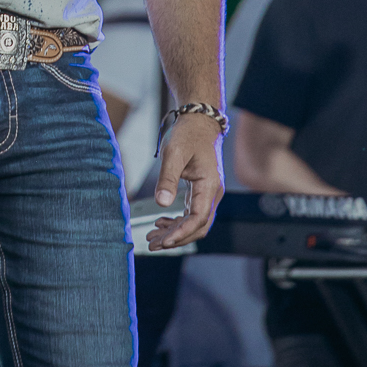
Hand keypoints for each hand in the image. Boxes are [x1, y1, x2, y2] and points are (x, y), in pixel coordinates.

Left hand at [145, 112, 224, 250]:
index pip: (199, 218)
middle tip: (153, 244)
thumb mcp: (174, 154)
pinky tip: (161, 222)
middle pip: (198, 226)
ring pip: (194, 221)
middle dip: (177, 238)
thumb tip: (162, 204)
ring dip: (175, 231)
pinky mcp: (201, 190)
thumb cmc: (188, 134)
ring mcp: (208, 192)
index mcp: (209, 185)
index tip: (164, 241)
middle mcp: (212, 192)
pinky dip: (178, 221)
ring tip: (153, 237)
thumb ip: (168, 179)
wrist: (200, 121)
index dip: (182, 232)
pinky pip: (192, 212)